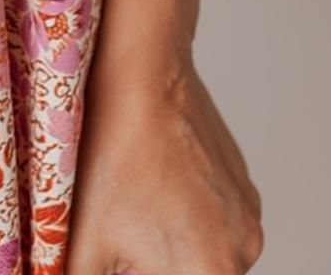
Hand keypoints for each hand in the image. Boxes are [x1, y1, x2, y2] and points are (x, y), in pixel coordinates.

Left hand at [64, 46, 263, 274]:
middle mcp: (244, 251)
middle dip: (152, 267)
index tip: (118, 259)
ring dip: (171, 245)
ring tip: (134, 210)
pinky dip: (186, 216)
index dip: (135, 273)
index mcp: (211, 273)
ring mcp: (247, 214)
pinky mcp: (242, 183)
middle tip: (121, 240)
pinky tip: (151, 186)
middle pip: (191, 273)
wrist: (144, 76)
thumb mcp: (83, 243)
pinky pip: (215, 219)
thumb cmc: (114, 155)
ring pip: (203, 252)